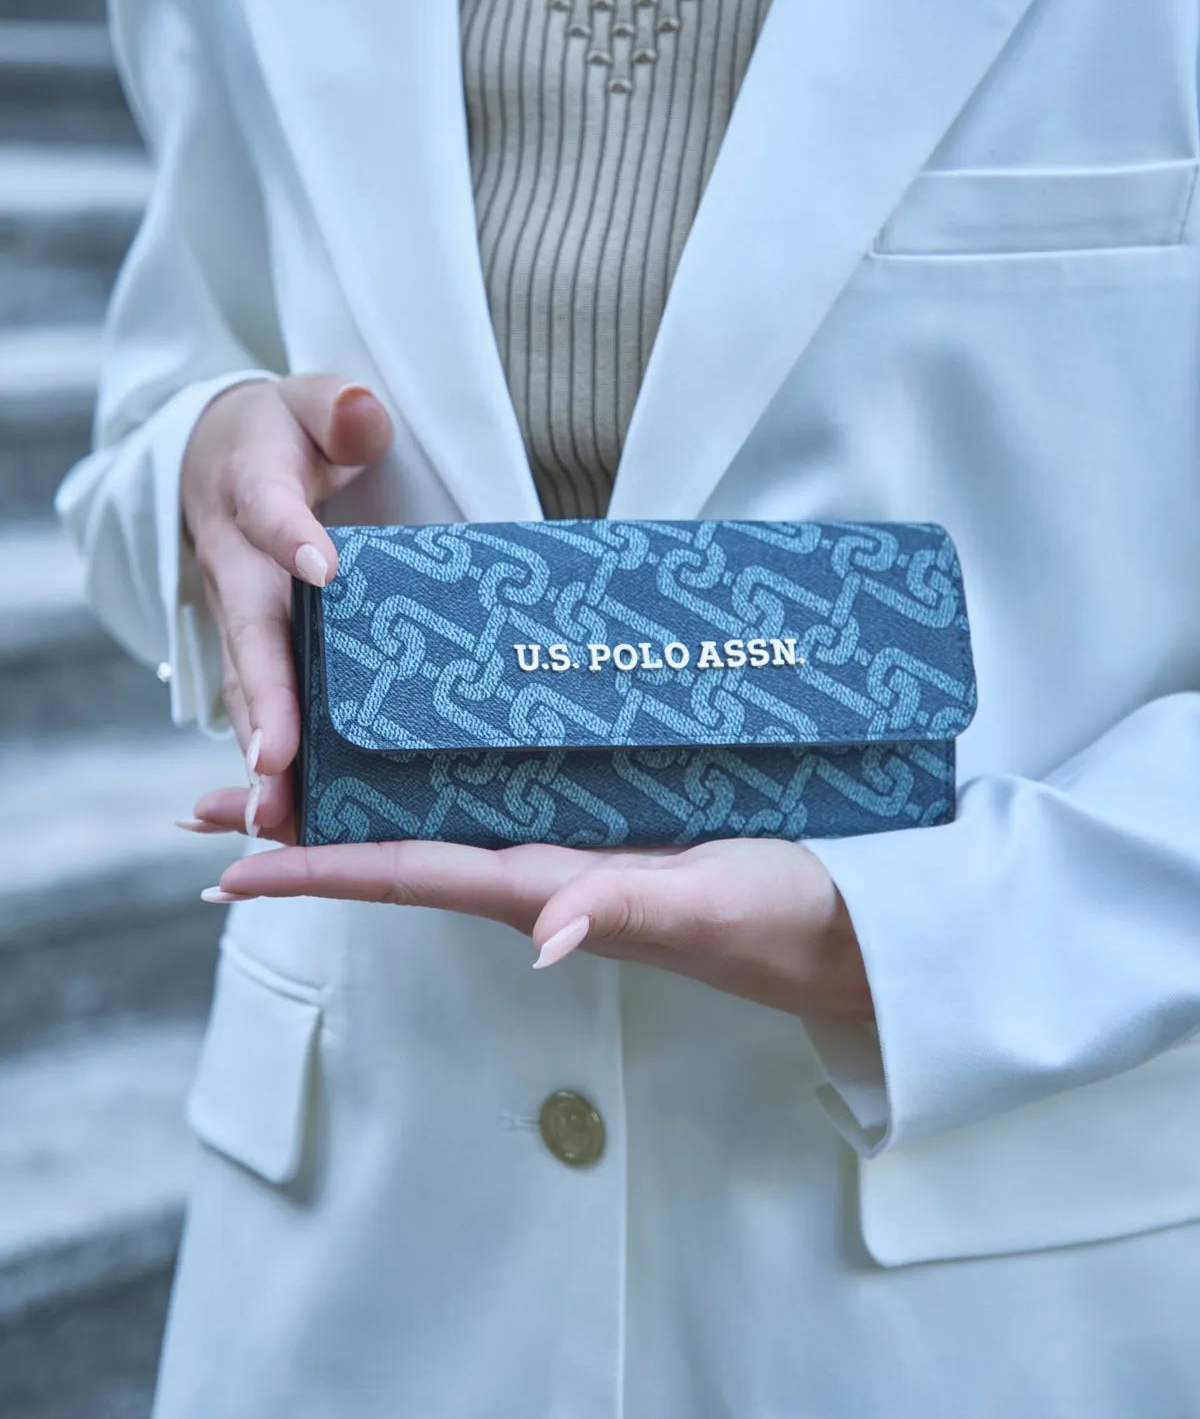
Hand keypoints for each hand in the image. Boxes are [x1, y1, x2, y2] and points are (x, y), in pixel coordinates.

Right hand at [178, 373, 393, 836]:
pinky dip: (272, 763)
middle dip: (264, 701)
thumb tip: (361, 418)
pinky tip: (296, 820)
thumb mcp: (311, 402)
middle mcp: (236, 562)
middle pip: (250, 635)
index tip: (325, 568)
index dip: (295, 536)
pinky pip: (261, 707)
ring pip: (248, 688)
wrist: (220, 459)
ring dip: (262, 754)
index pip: (273, 511)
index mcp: (252, 489)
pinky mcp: (255, 649)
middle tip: (275, 763)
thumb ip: (338, 410)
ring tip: (279, 818)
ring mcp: (240, 613)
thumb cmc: (284, 433)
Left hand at [200, 834, 874, 1024]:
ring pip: (435, 821)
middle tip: (206, 804)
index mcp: (548, 890)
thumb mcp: (709, 909)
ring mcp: (569, 847)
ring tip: (282, 774)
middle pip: (394, 848)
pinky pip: (497, 794)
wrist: (852, 924)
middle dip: (301, 829)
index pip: (406, 876)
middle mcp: (540, 873)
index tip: (224, 863)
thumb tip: (540, 937)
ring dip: (352, 802)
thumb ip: (626, 911)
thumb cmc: (788, 921)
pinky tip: (418, 750)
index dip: (312, 869)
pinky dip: (436, 774)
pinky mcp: (608, 821)